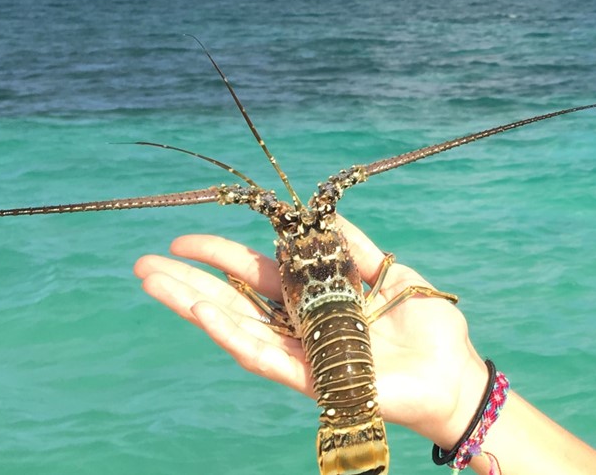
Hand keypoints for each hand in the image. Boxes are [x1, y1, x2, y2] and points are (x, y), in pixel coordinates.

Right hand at [133, 216, 488, 445]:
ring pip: (236, 328)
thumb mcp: (391, 274)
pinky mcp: (310, 378)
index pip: (257, 275)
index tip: (183, 240)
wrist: (453, 375)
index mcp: (317, 301)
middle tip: (142, 264)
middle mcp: (300, 327)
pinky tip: (200, 314)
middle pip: (232, 301)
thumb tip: (325, 217)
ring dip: (193, 305)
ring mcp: (301, 353)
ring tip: (154, 285)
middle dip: (187, 283)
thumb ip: (356, 248)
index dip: (221, 256)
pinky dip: (231, 334)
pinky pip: (262, 356)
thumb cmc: (428, 330)